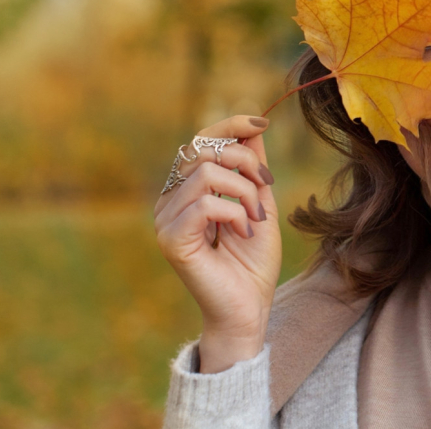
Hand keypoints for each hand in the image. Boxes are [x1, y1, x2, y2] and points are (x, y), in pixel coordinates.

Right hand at [153, 115, 281, 371]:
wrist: (249, 308)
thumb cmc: (253, 262)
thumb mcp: (260, 202)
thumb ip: (253, 166)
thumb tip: (254, 124)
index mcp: (188, 188)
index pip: (201, 140)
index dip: (230, 124)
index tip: (262, 123)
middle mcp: (170, 199)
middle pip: (205, 149)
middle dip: (246, 163)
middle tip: (265, 192)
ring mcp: (165, 218)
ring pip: (207, 173)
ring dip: (244, 192)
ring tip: (254, 218)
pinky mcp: (170, 239)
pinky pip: (205, 204)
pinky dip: (234, 213)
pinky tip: (242, 232)